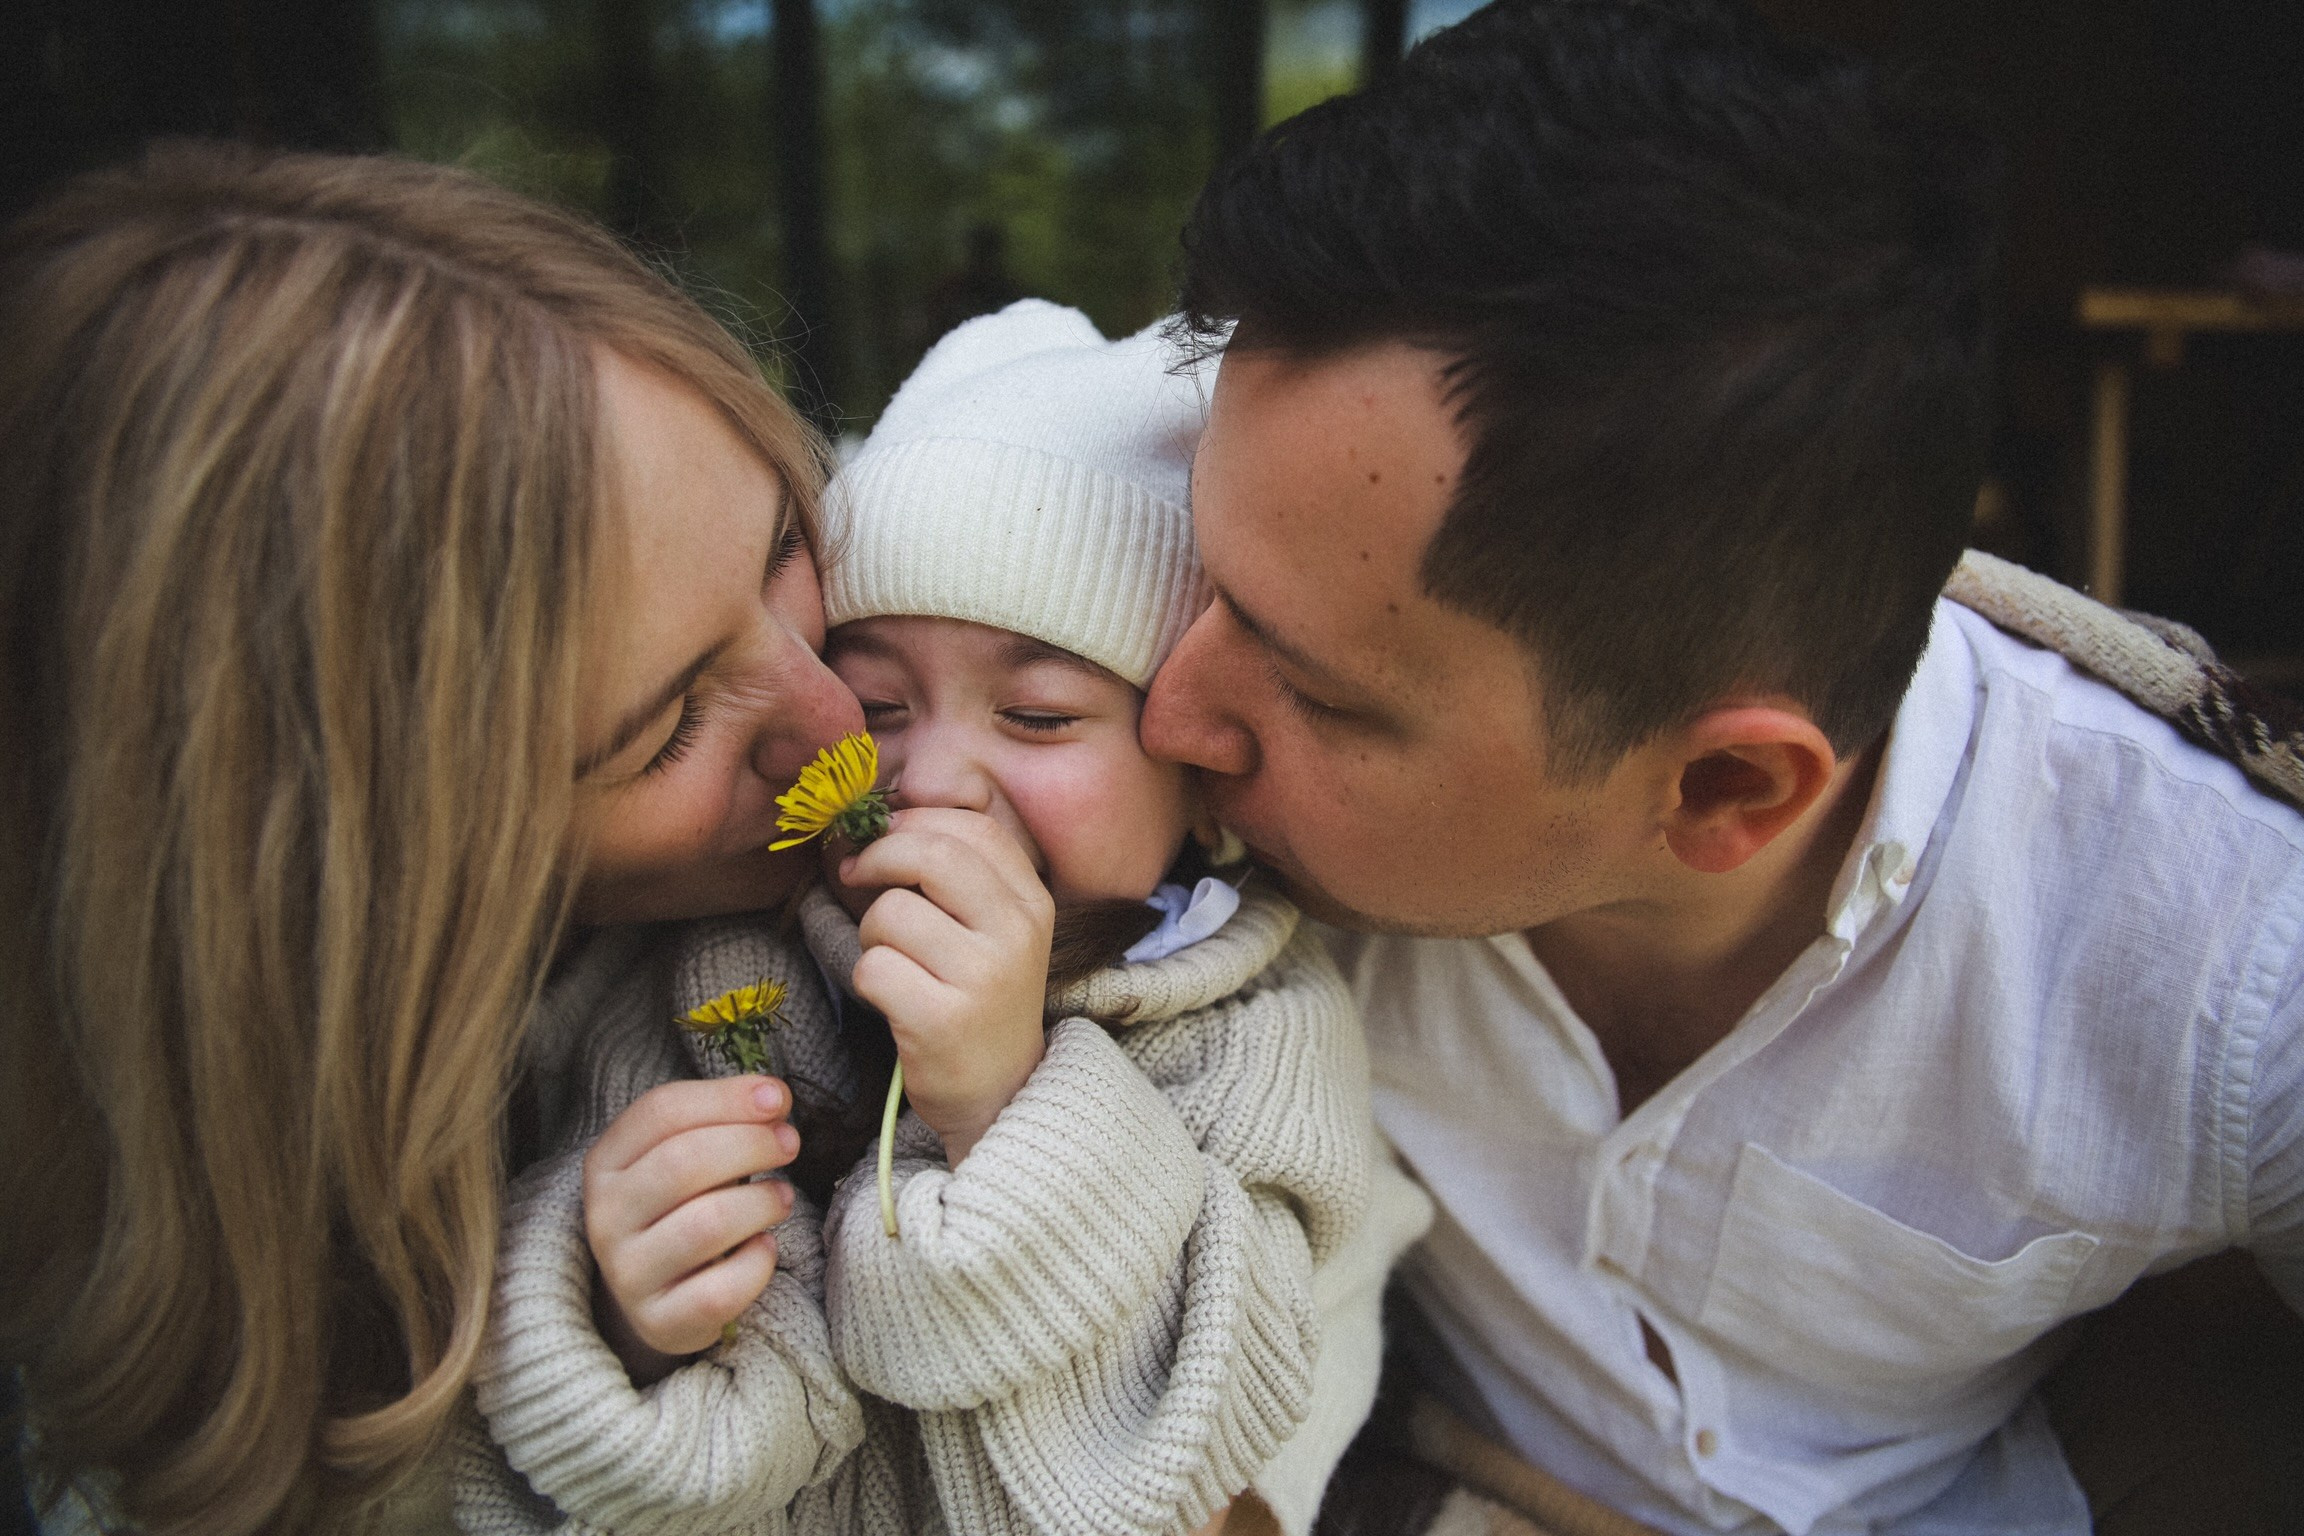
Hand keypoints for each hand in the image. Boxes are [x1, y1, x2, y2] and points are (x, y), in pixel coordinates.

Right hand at [583, 1075, 799, 1383]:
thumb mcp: (684, 1156)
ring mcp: (628, 1274)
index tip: (778, 1097)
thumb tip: (774, 1097)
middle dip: (750, 1144)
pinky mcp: (659, 1321)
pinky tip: (763, 1248)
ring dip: (759, 1203)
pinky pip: (719, 1290)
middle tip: (789, 1143)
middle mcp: (606, 1216)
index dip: (726, 1098)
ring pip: (706, 1225)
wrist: (658, 1294)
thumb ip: (719, 1121)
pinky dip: (756, 1264)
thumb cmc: (682, 1207)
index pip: (660, 1112)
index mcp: (606, 1162)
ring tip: (781, 1197)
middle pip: (682, 1163)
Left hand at [838, 806, 1053, 1163]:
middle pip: (929, 855)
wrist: (1001, 1093)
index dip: (916, 821)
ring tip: (894, 961)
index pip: (974, 828)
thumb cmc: (982, 999)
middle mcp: (1016, 935)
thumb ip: (961, 876)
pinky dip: (867, 980)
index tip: (884, 836)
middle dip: (878, 858)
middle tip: (856, 875)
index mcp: (1033, 903)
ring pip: (889, 914)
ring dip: (870, 935)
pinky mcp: (941, 1021)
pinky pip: (872, 968)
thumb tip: (883, 821)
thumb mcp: (996, 931)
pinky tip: (893, 1000)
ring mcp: (983, 978)